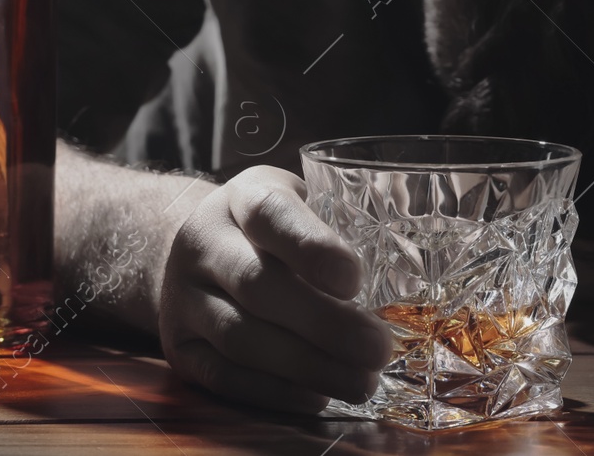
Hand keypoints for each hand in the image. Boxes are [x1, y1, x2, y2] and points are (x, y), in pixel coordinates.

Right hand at [156, 165, 392, 412]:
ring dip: (307, 367)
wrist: (197, 250)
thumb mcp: (302, 201)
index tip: (355, 278)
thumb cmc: (274, 228)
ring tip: (362, 382)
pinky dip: (274, 393)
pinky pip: (225, 377)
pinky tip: (318, 397)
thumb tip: (414, 261)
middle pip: (258, 285)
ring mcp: (183, 297)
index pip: (271, 215)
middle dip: (324, 323)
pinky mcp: (179, 348)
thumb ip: (346, 220)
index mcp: (242, 196)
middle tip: (378, 348)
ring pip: (242, 338)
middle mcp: (203, 242)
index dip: (311, 248)